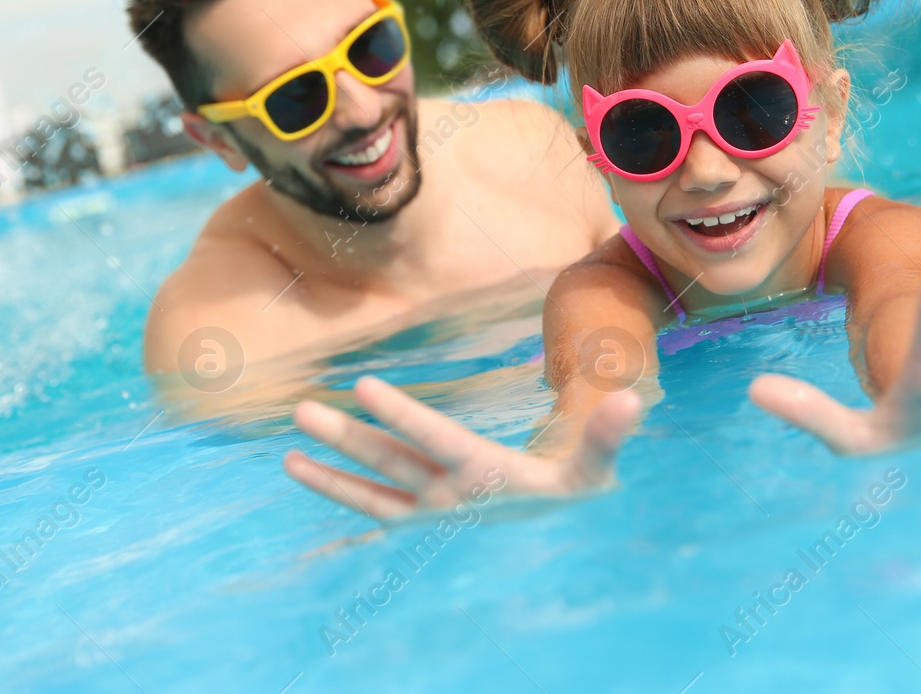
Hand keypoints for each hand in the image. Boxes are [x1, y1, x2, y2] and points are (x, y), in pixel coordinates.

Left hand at [283, 375, 639, 520]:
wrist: (555, 535)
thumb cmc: (575, 491)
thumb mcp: (594, 469)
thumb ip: (608, 435)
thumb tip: (634, 398)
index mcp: (484, 475)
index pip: (434, 438)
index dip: (400, 412)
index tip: (363, 385)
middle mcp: (449, 496)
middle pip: (390, 461)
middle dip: (346, 437)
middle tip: (302, 411)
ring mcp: (432, 511)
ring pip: (372, 490)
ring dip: (330, 473)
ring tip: (286, 456)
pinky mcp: (422, 518)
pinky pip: (373, 509)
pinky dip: (339, 495)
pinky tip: (303, 475)